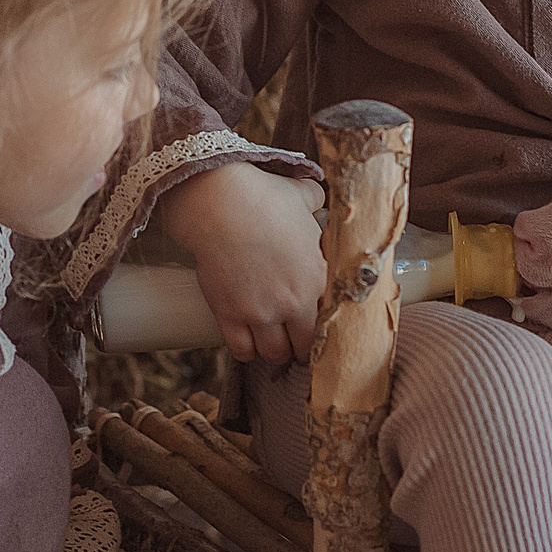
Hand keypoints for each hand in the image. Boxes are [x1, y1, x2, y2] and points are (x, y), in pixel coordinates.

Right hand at [155, 161, 324, 364]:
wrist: (220, 205)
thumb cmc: (263, 198)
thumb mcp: (301, 198)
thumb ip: (315, 202)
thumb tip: (317, 197)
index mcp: (317, 278)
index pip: (331, 320)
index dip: (324, 325)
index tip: (315, 323)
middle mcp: (293, 302)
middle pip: (303, 346)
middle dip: (300, 346)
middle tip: (294, 340)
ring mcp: (260, 312)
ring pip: (274, 353)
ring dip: (274, 350)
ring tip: (272, 343)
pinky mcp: (229, 315)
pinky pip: (241, 350)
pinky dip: (246, 351)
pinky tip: (248, 342)